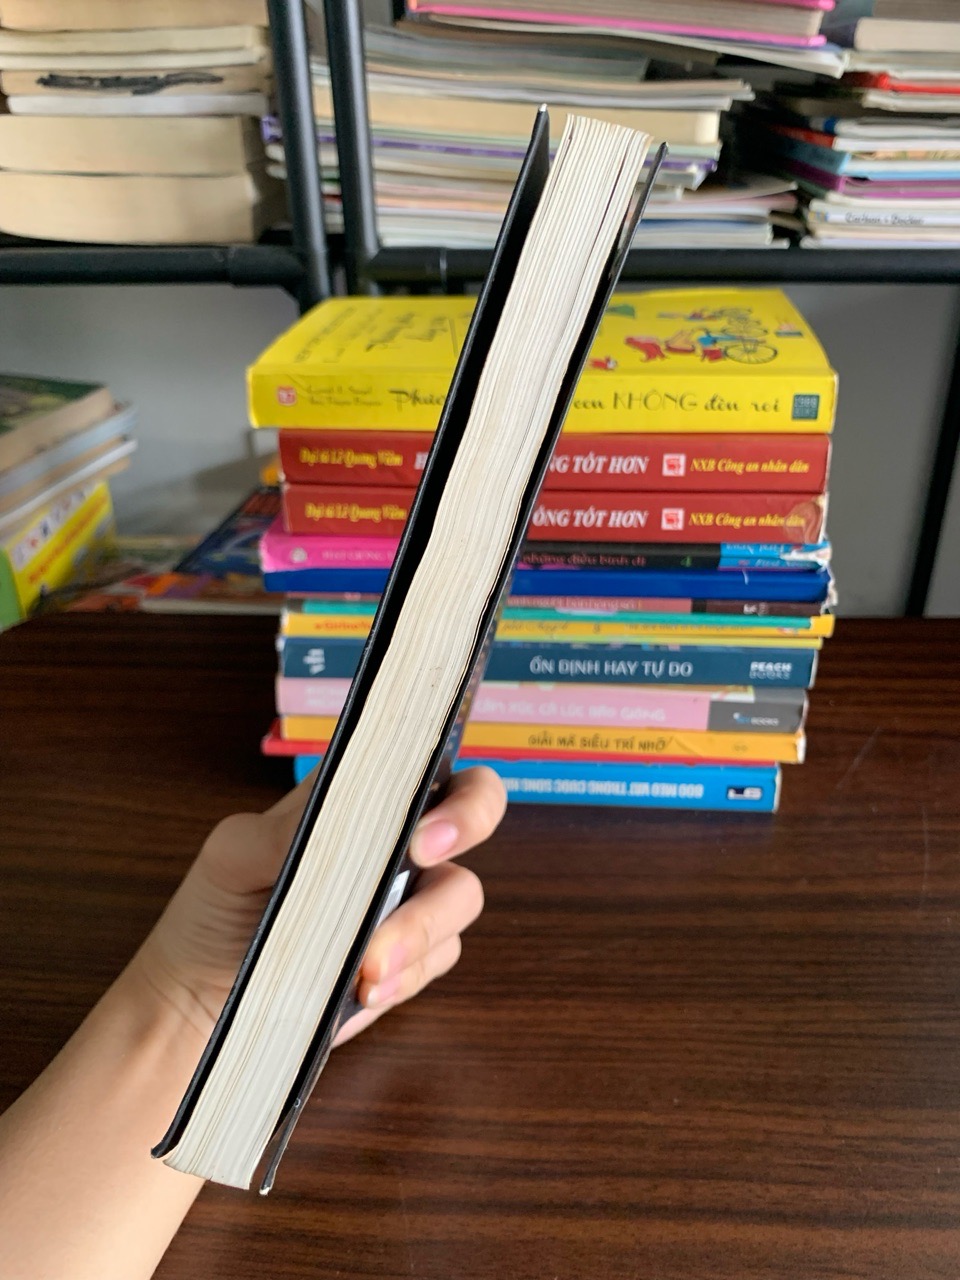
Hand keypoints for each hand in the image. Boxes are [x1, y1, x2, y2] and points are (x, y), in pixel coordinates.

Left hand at [131, 766, 506, 1051]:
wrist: (202, 998)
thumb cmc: (217, 908)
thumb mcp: (232, 856)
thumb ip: (283, 831)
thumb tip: (325, 816)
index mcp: (363, 799)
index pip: (430, 763)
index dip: (447, 783)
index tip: (421, 827)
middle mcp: (398, 842)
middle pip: (474, 814)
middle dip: (465, 827)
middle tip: (423, 859)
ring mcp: (409, 901)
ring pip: (460, 897)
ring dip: (421, 928)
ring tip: (368, 965)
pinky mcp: (408, 962)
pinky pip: (435, 960)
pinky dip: (403, 975)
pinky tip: (362, 991)